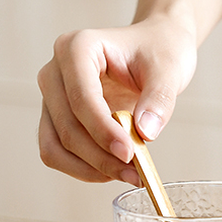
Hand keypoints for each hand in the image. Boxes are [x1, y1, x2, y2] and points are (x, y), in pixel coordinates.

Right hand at [37, 14, 196, 184]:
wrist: (153, 50)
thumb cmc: (158, 52)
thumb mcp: (169, 70)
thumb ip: (159, 99)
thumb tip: (145, 133)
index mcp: (77, 47)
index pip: (81, 97)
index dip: (102, 130)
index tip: (129, 153)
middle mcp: (55, 71)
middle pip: (67, 127)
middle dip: (100, 156)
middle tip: (136, 173)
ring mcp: (52, 97)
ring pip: (55, 147)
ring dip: (89, 169)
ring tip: (127, 174)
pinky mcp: (56, 119)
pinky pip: (57, 154)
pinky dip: (83, 169)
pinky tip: (113, 170)